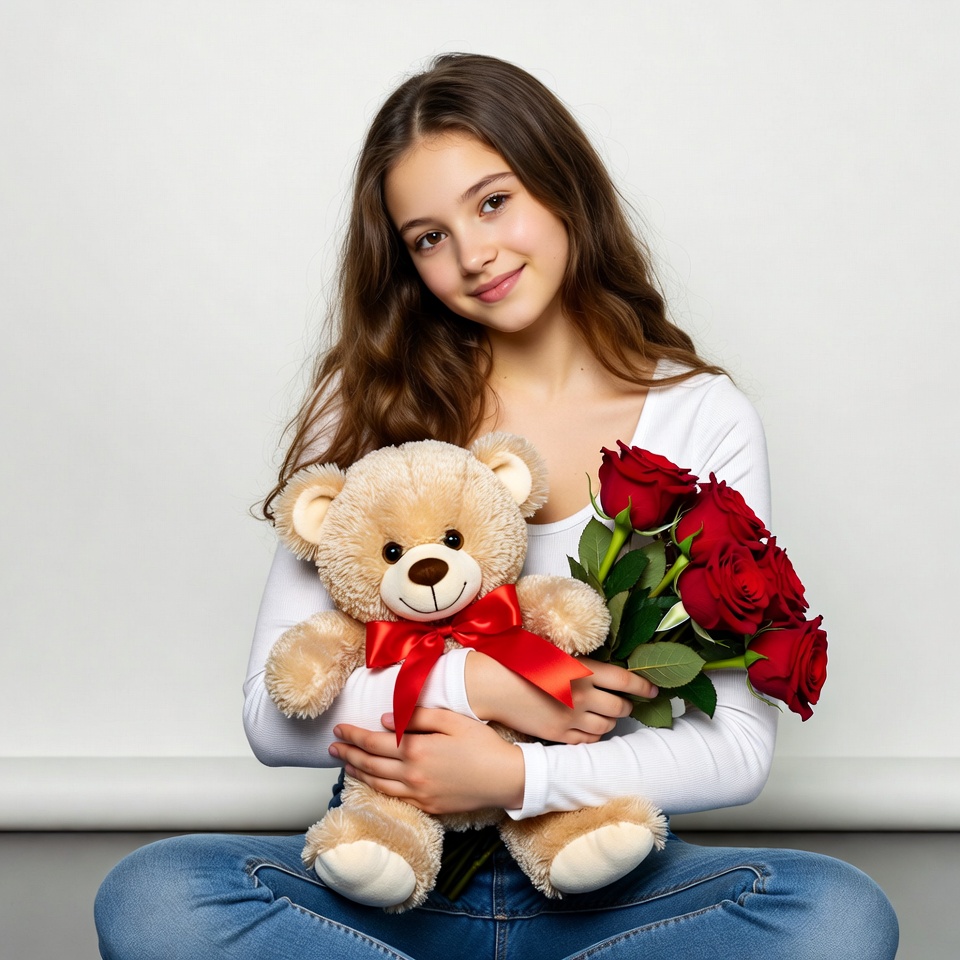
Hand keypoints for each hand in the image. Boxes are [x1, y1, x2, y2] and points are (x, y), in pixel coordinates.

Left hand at [328, 708, 524, 814]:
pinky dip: (376, 790)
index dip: (354, 735)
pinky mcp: (428, 806)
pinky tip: (371, 783)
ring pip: (378, 784)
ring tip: (344, 764)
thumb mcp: (452, 720)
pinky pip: (394, 798)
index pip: (374, 742)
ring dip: (358, 773)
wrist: (506, 778)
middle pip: (371, 764)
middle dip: (349, 753)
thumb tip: (385, 720)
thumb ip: (416, 718)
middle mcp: (413, 774)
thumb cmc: (482, 744)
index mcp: (417, 750)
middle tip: (332, 746)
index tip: (340, 728)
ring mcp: (419, 793)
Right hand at [465, 652, 657, 743]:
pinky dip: (594, 736)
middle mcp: (582, 695)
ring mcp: (571, 718)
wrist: (494, 684)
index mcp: (582, 670)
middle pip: (619, 707)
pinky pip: (587, 741)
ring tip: (606, 715)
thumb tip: (605, 673)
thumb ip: (582, 664)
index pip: (625, 680)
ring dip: (610, 722)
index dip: (643, 686)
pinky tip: (588, 728)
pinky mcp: (558, 734)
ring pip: (606, 727)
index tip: (653, 690)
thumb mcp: (556, 654)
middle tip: (626, 703)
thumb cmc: (522, 661)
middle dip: (626, 706)